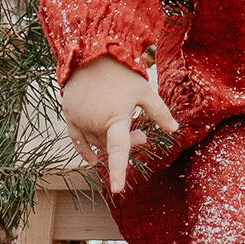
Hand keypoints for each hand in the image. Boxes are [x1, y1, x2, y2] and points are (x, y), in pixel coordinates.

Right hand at [61, 56, 179, 192]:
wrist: (91, 54)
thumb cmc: (121, 73)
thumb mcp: (144, 91)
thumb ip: (159, 112)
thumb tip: (174, 129)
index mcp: (115, 117)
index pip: (118, 149)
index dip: (118, 170)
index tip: (117, 190)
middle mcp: (95, 122)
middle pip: (110, 146)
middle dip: (128, 143)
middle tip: (142, 135)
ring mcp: (79, 120)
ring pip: (96, 143)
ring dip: (109, 143)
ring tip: (125, 128)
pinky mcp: (70, 116)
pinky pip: (76, 141)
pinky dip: (85, 151)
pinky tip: (93, 159)